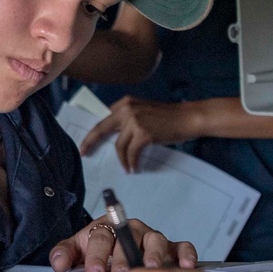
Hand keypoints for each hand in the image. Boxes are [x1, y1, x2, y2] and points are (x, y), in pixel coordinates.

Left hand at [48, 218, 196, 271]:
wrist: (114, 252)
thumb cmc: (96, 254)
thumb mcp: (76, 252)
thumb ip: (64, 254)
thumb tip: (58, 263)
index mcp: (107, 228)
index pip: (101, 237)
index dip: (96, 257)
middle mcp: (132, 231)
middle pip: (130, 239)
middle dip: (124, 259)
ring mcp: (153, 239)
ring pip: (156, 241)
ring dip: (154, 254)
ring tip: (151, 268)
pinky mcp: (171, 249)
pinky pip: (182, 247)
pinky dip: (186, 254)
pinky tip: (186, 267)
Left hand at [79, 96, 195, 172]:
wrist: (188, 117)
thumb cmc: (168, 117)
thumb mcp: (143, 112)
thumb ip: (127, 119)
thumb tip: (114, 135)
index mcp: (124, 103)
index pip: (103, 119)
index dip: (93, 133)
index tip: (86, 143)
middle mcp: (126, 109)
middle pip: (101, 129)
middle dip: (90, 142)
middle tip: (84, 153)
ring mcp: (134, 121)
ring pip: (118, 145)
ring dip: (121, 159)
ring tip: (127, 167)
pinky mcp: (143, 133)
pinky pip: (131, 153)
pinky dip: (131, 162)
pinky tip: (134, 168)